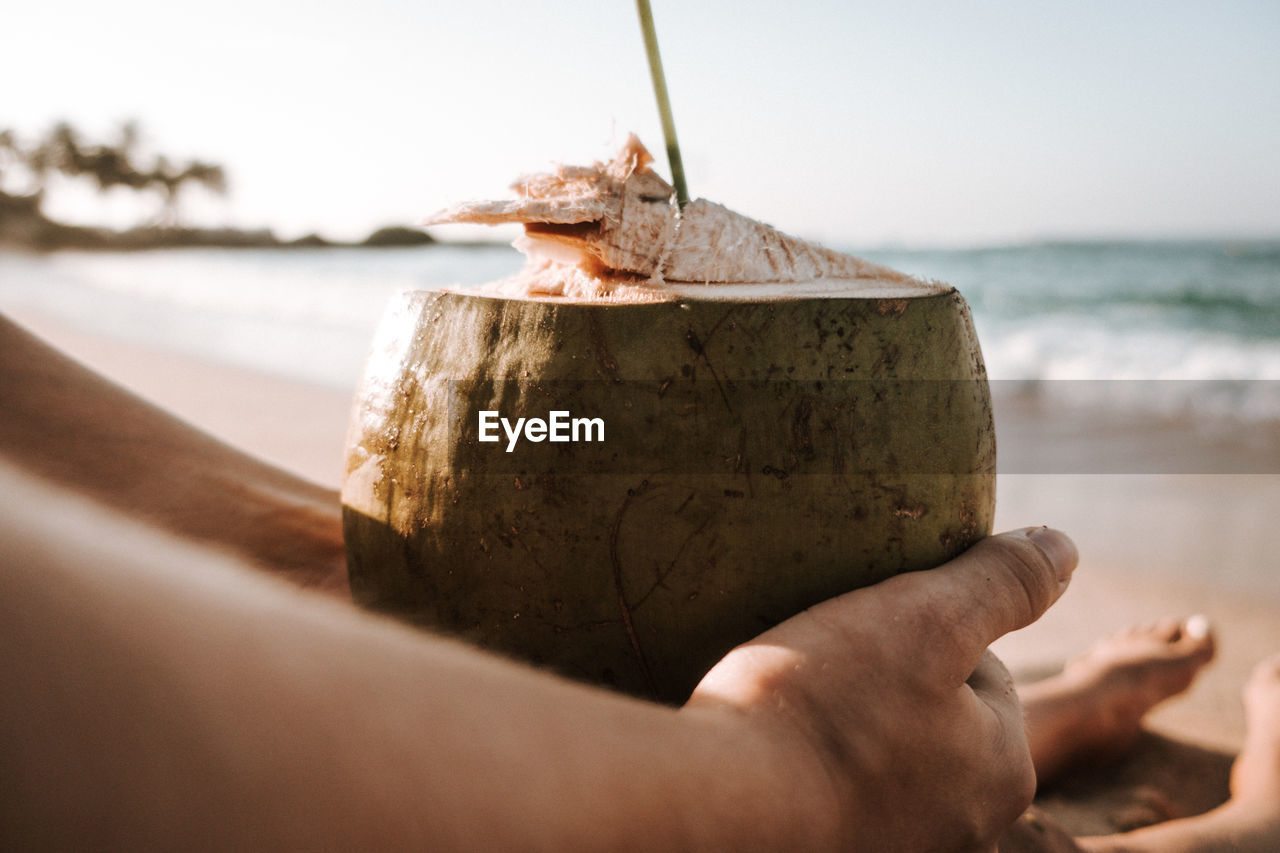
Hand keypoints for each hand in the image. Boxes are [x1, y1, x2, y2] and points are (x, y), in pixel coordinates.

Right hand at [686, 527, 1076, 851]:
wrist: (718, 805)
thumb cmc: (822, 708)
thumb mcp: (923, 619)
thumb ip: (1000, 582)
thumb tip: (1061, 545)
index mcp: (1003, 771)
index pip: (981, 669)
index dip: (918, 632)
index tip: (860, 632)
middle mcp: (965, 828)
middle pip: (933, 716)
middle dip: (886, 682)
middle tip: (824, 664)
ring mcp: (900, 848)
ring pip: (884, 754)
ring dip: (848, 723)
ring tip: (794, 702)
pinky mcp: (838, 852)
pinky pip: (839, 789)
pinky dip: (814, 765)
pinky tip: (777, 748)